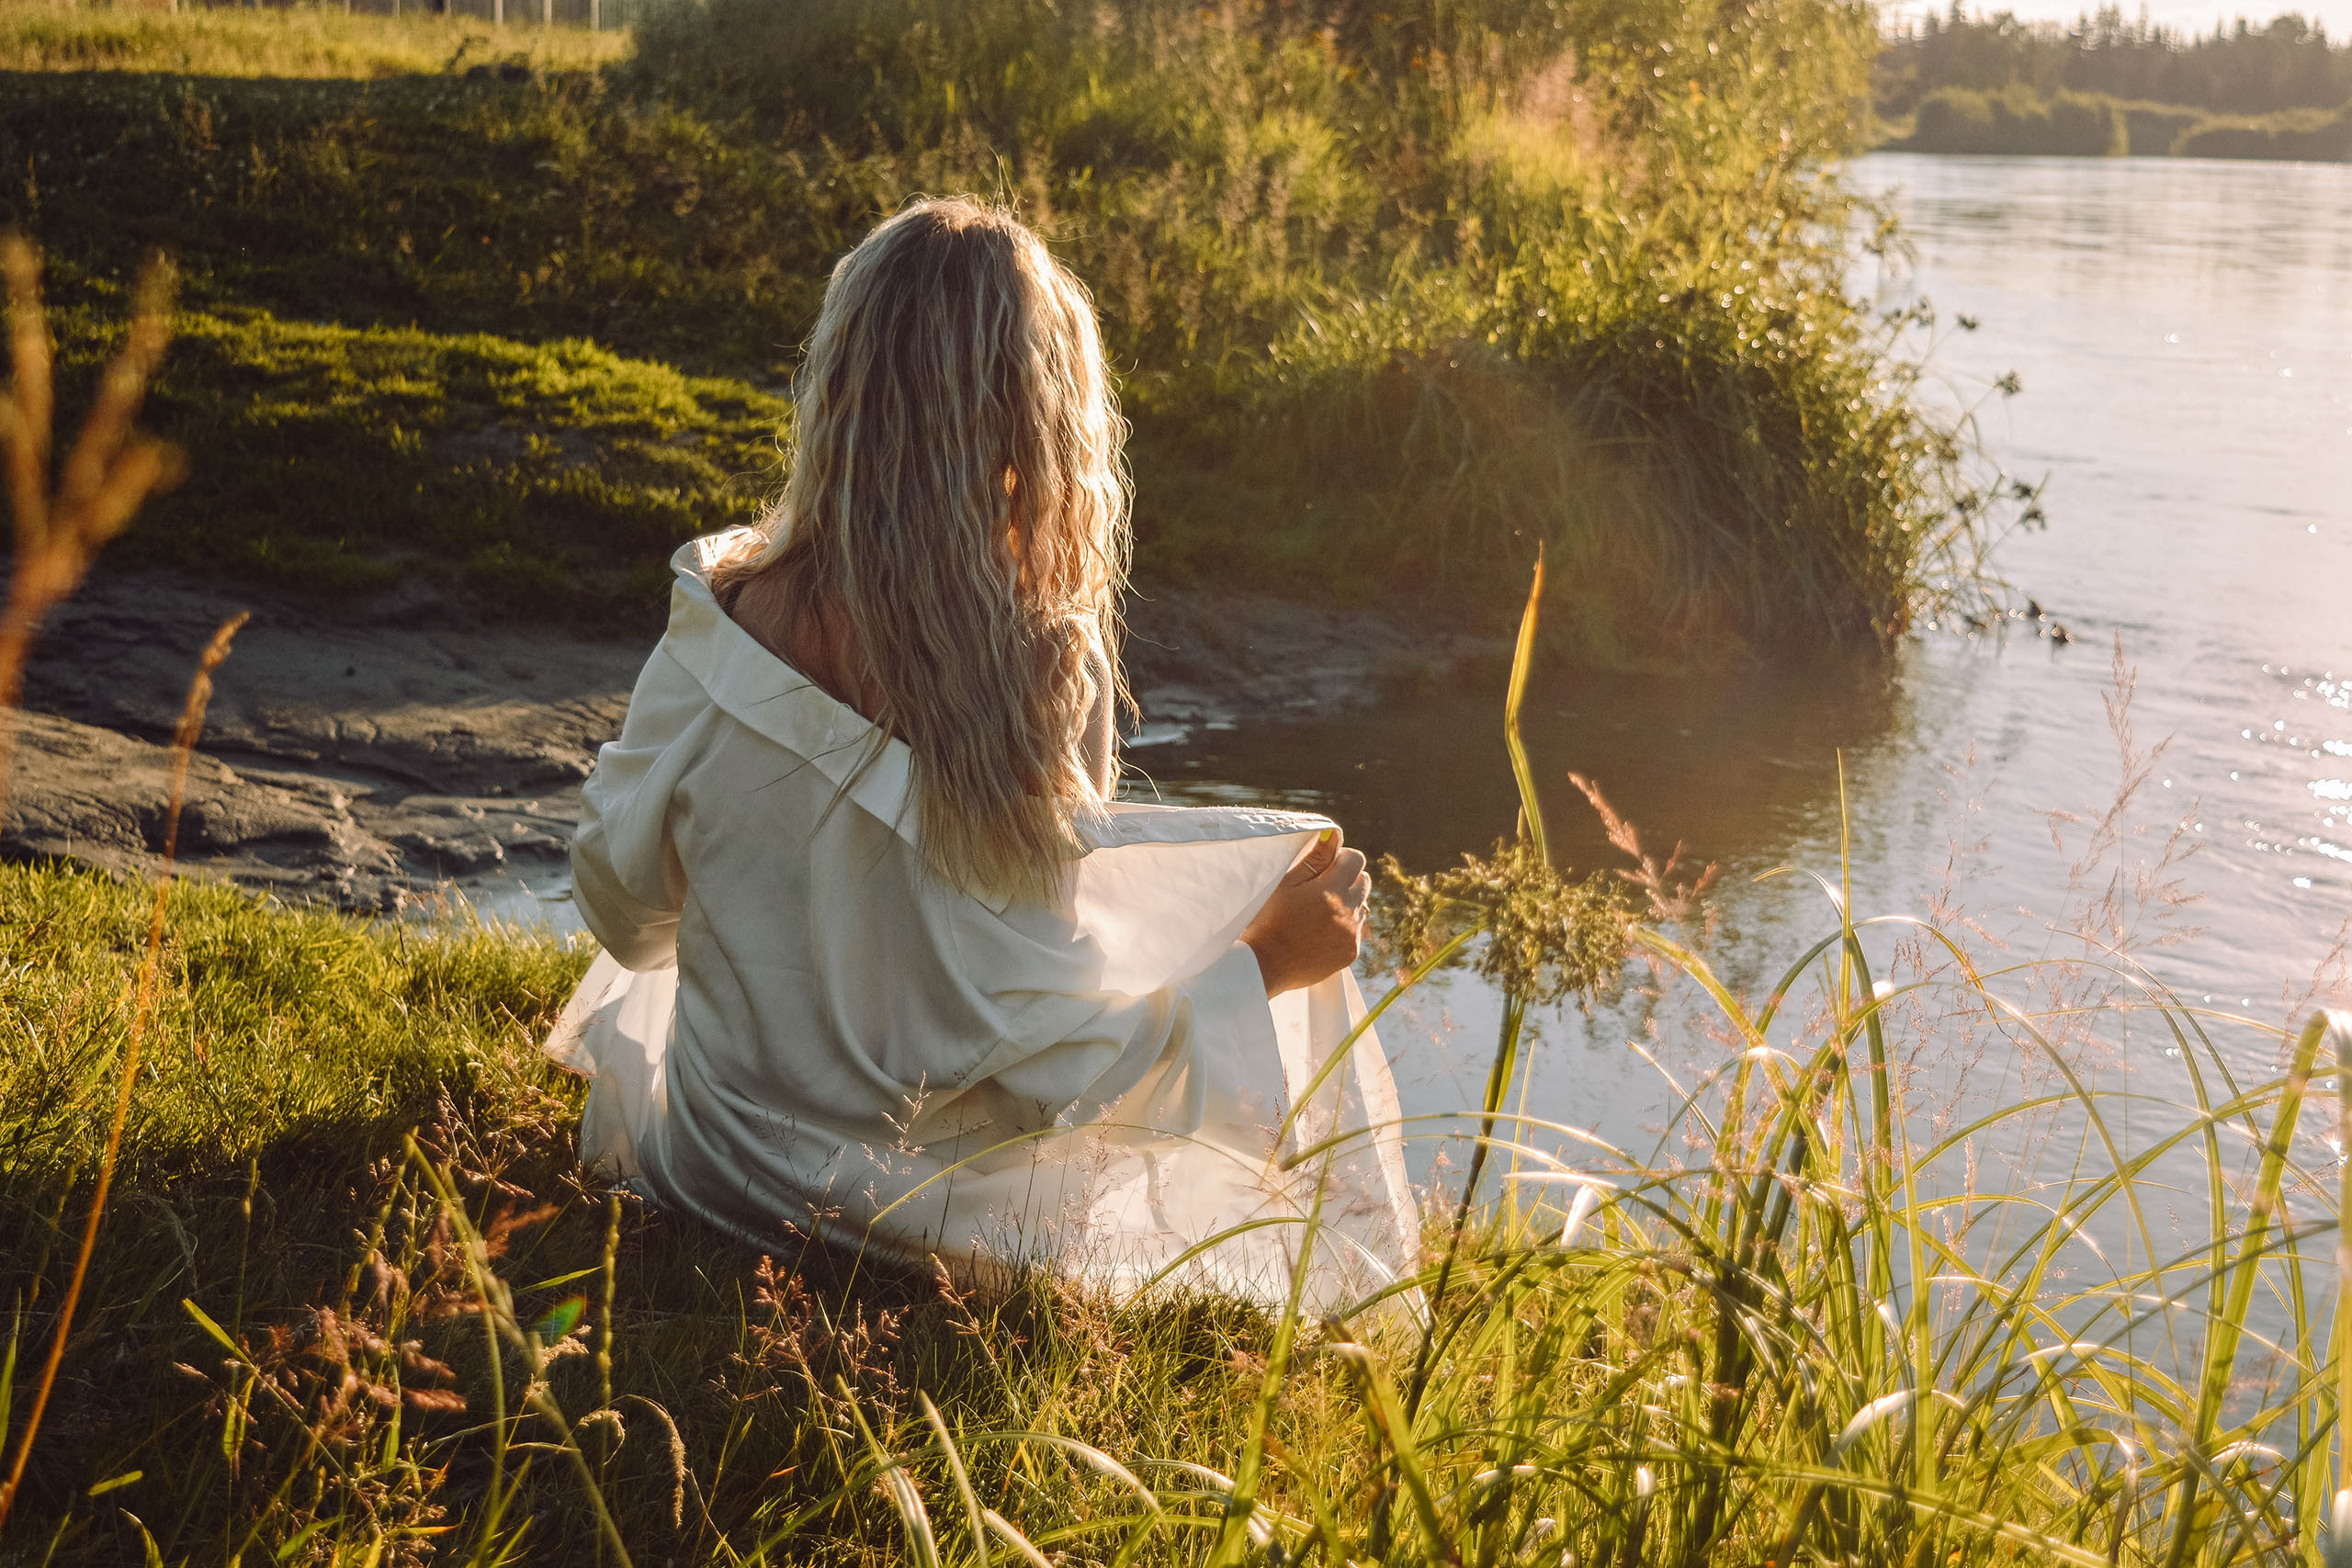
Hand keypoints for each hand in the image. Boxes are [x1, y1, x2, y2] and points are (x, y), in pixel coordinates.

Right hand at [1240, 827, 1369, 997]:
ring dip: (1348, 903)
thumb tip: (1333, 835)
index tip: (1325, 867)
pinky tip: (1320, 932)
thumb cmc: (1269, 918)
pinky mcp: (1351, 952)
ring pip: (1362, 906)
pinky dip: (1344, 927)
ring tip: (1320, 913)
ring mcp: (1351, 934)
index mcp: (1331, 890)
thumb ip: (1314, 858)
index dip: (1341, 859)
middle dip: (1347, 879)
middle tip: (1322, 888)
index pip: (1356, 859)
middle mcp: (1347, 912)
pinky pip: (1356, 930)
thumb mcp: (1286, 883)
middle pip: (1364, 881)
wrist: (1265, 964)